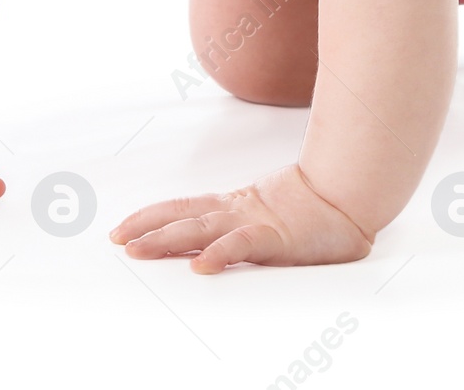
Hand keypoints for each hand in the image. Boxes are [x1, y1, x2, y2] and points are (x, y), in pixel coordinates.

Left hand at [109, 162, 373, 272]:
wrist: (348, 198)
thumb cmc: (312, 210)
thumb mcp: (267, 219)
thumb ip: (240, 226)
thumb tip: (208, 241)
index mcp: (233, 206)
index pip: (183, 208)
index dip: (151, 216)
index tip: (121, 228)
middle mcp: (236, 212)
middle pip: (182, 218)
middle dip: (147, 228)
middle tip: (116, 239)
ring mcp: (253, 222)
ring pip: (202, 229)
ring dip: (167, 239)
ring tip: (138, 249)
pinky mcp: (275, 238)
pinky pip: (242, 247)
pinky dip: (219, 254)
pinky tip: (200, 265)